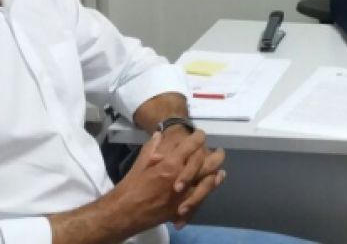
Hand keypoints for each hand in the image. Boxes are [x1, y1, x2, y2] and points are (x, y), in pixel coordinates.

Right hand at [109, 130, 223, 232]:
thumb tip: (160, 135)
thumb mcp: (140, 163)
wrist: (123, 213)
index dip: (198, 137)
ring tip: (220, 171)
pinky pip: (199, 201)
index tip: (201, 134)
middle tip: (219, 152)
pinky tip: (210, 190)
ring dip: (216, 176)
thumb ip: (152, 147)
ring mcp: (183, 196)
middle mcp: (181, 178)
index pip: (192, 145)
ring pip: (208, 183)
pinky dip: (206, 195)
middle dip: (216, 156)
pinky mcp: (181, 210)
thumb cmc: (129, 187)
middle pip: (207, 164)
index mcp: (170, 164)